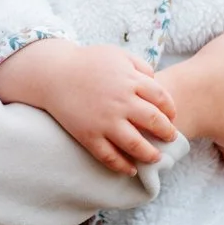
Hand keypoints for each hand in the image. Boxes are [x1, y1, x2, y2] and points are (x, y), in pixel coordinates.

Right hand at [0, 38, 178, 173]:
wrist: (52, 74)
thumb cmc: (87, 62)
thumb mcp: (117, 55)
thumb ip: (140, 66)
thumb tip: (156, 82)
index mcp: (130, 81)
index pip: (162, 99)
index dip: (170, 110)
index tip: (171, 117)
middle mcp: (120, 102)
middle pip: (154, 122)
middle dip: (167, 133)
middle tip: (171, 138)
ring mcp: (104, 121)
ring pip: (135, 144)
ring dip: (150, 154)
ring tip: (156, 157)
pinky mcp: (88, 136)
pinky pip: (109, 156)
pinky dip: (122, 166)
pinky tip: (130, 169)